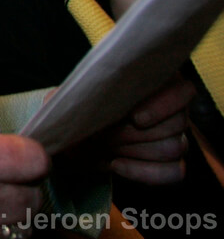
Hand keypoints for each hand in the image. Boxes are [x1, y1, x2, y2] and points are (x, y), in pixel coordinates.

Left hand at [76, 77, 193, 184]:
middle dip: (136, 133)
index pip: (183, 90)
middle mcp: (171, 109)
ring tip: (109, 148)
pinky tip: (117, 164)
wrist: (74, 140)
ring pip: (174, 147)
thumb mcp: (73, 98)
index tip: (135, 118)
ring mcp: (175, 137)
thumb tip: (72, 97)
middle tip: (108, 135)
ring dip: (136, 151)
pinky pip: (174, 172)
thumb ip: (79, 92)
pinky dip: (144, 172)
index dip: (164, 104)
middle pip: (176, 124)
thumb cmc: (78, 113)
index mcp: (154, 83)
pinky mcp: (170, 164)